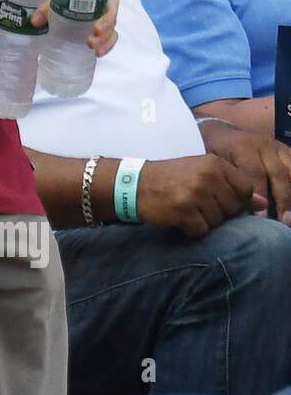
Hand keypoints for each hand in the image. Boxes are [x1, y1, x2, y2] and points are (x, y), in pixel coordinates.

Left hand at [28, 0, 119, 56]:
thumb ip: (46, 8)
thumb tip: (35, 21)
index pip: (113, 3)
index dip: (108, 16)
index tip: (97, 28)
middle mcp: (104, 8)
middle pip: (112, 21)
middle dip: (105, 33)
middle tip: (91, 41)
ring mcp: (102, 20)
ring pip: (111, 32)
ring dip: (105, 42)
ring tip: (93, 48)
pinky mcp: (99, 31)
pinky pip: (108, 40)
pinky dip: (105, 47)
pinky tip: (98, 54)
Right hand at [135, 155, 254, 236]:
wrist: (132, 184)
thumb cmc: (169, 179)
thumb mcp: (200, 173)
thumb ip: (231, 185)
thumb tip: (260, 204)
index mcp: (215, 163)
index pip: (246, 189)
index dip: (234, 200)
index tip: (216, 200)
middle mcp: (208, 176)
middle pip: (233, 209)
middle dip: (217, 212)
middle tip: (196, 204)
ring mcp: (195, 193)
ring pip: (218, 222)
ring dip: (203, 222)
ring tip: (185, 210)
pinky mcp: (183, 211)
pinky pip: (201, 231)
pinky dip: (190, 229)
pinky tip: (178, 218)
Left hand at [201, 125, 290, 224]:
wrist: (224, 133)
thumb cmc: (218, 154)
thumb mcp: (217, 163)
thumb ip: (227, 180)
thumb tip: (236, 207)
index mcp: (243, 147)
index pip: (255, 173)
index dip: (259, 195)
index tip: (261, 217)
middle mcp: (264, 146)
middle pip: (278, 174)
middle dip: (283, 199)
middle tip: (284, 221)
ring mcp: (278, 148)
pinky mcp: (287, 151)